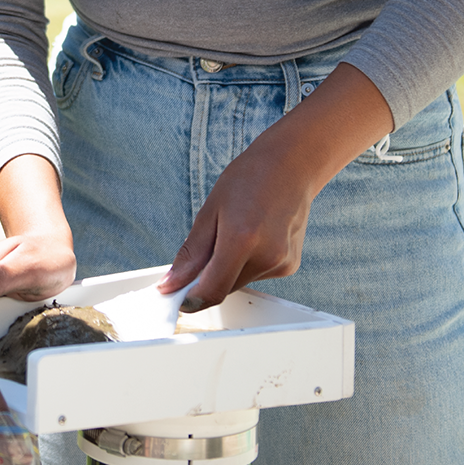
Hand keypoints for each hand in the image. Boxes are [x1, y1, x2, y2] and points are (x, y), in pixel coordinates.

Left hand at [159, 62, 392, 307]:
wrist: (292, 166)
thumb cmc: (248, 179)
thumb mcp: (210, 210)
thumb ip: (191, 253)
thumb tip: (171, 284)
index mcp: (242, 240)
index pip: (212, 291)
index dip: (190, 299)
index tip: (175, 295)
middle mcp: (266, 257)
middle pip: (224, 288)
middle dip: (208, 276)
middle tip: (209, 241)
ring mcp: (282, 264)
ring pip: (239, 282)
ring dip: (228, 268)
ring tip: (237, 229)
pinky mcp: (290, 266)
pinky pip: (256, 274)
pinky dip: (247, 263)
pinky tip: (254, 235)